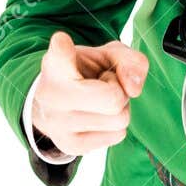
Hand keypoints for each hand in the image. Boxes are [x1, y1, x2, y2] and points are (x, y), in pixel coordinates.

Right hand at [31, 31, 147, 155]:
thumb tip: (133, 88)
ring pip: (120, 120)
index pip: (59, 54)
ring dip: (118, 109)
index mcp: (56, 64)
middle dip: (119, 91)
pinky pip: (118, 135)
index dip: (63, 48)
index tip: (61, 41)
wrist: (51, 104)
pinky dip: (115, 125)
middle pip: (114, 98)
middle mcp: (52, 95)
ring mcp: (58, 124)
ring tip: (98, 101)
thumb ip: (129, 60)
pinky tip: (96, 115)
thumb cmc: (81, 73)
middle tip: (103, 85)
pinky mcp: (70, 145)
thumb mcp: (105, 55)